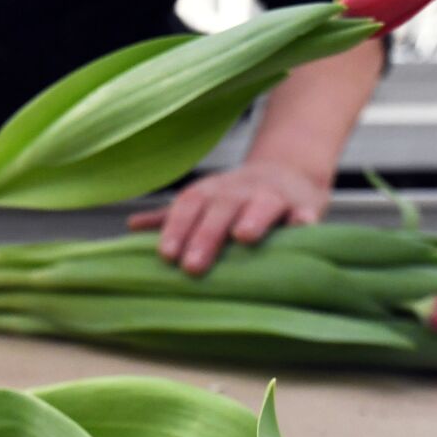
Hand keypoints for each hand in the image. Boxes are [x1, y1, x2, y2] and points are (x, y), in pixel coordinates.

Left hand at [127, 160, 331, 274]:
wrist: (288, 170)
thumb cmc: (236, 198)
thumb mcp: (203, 201)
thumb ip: (171, 217)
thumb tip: (131, 226)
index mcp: (210, 193)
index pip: (188, 206)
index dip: (175, 228)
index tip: (165, 255)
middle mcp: (239, 191)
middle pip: (220, 208)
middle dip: (206, 235)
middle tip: (192, 266)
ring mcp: (273, 196)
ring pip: (263, 204)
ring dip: (253, 217)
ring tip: (244, 236)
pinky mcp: (305, 205)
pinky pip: (305, 211)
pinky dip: (304, 219)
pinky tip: (301, 228)